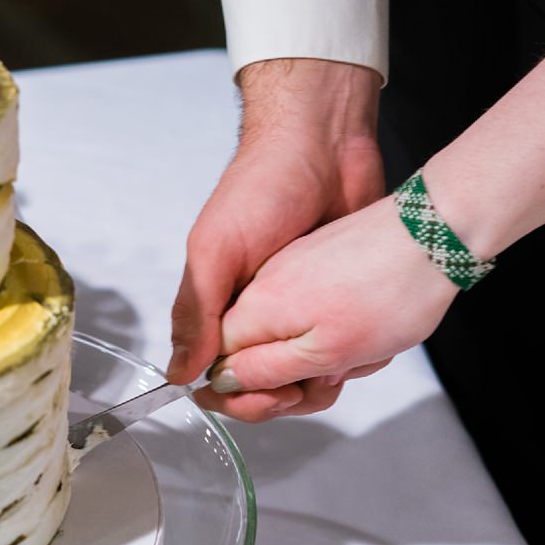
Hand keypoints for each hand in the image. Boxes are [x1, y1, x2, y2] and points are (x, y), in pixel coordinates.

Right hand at [168, 58, 383, 420]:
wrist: (326, 142)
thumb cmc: (263, 186)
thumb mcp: (215, 248)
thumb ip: (196, 310)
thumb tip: (180, 373)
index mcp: (224, 301)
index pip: (224, 369)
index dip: (240, 393)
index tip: (260, 401)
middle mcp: (264, 307)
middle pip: (272, 375)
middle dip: (286, 391)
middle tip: (304, 389)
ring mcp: (307, 302)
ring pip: (313, 365)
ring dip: (324, 375)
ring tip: (336, 371)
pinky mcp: (344, 294)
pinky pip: (350, 341)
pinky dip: (356, 352)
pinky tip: (364, 352)